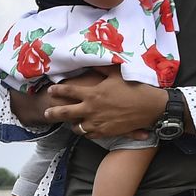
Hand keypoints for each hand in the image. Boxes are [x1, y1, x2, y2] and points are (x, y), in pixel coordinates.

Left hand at [43, 73, 165, 139]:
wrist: (149, 107)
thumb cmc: (134, 88)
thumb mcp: (116, 74)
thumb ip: (101, 68)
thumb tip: (92, 60)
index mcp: (92, 94)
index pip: (68, 92)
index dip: (57, 91)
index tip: (50, 90)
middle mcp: (91, 109)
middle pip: (65, 113)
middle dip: (53, 113)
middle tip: (47, 114)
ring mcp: (97, 123)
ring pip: (76, 128)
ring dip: (72, 125)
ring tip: (70, 123)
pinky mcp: (105, 133)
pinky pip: (89, 135)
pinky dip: (86, 132)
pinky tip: (87, 129)